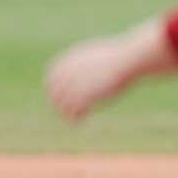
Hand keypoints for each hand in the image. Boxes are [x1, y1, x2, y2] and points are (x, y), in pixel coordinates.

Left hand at [45, 18, 177, 122]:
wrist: (127, 60)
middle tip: (66, 112)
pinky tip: (80, 122)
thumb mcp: (95, 55)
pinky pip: (74, 112)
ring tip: (74, 119)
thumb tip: (84, 66)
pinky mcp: (85, 96)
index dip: (52, 90)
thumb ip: (83, 62)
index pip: (50, 78)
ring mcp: (75, 85)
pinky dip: (75, 119)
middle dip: (58, 104)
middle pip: (54, 94)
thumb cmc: (117, 57)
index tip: (59, 98)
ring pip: (62, 105)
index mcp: (68, 61)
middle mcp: (68, 73)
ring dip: (66, 114)